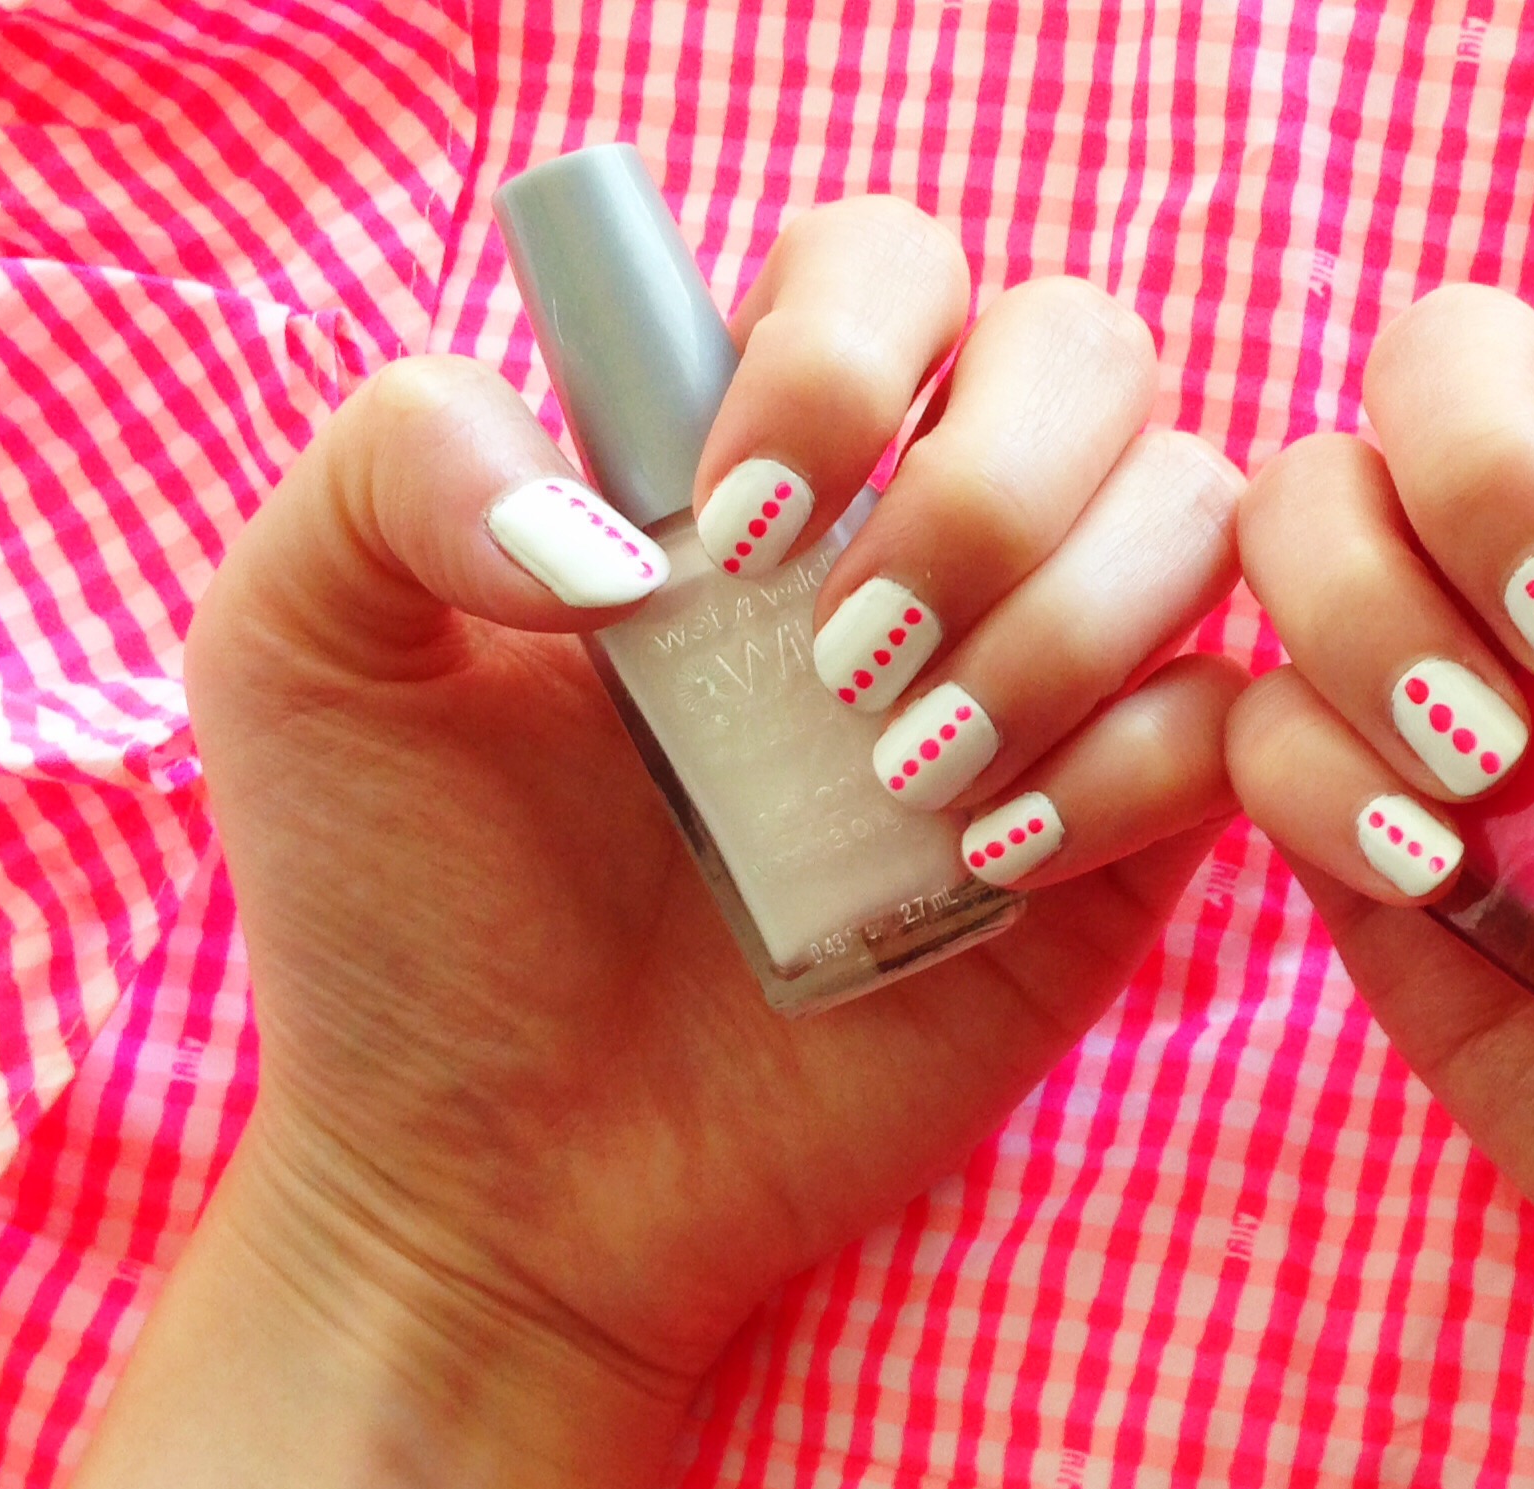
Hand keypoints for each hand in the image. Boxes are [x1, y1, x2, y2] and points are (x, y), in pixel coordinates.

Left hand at [70, 199, 1241, 1488]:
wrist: (502, 1178)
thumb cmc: (403, 909)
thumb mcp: (304, 648)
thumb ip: (398, 462)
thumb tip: (620, 498)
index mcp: (756, 452)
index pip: (892, 264)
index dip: (843, 353)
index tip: (718, 530)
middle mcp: (924, 535)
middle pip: (1090, 352)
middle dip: (985, 491)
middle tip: (836, 666)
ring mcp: (1042, 679)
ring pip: (1196, 513)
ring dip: (1065, 628)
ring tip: (897, 783)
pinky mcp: (1120, 835)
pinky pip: (1228, 719)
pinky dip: (1136, 768)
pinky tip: (987, 862)